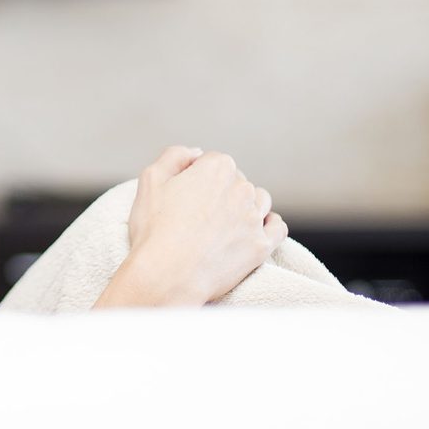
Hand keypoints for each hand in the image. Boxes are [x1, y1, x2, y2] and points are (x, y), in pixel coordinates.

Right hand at [95, 146, 287, 307]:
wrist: (166, 275)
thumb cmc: (155, 228)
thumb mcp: (150, 179)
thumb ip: (174, 155)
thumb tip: (196, 153)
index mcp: (216, 167)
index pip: (212, 161)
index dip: (196, 176)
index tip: (183, 194)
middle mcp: (241, 188)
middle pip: (236, 180)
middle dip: (220, 191)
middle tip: (198, 213)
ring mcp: (254, 217)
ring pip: (259, 201)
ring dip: (245, 206)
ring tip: (223, 223)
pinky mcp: (261, 245)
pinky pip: (277, 228)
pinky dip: (268, 225)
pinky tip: (255, 229)